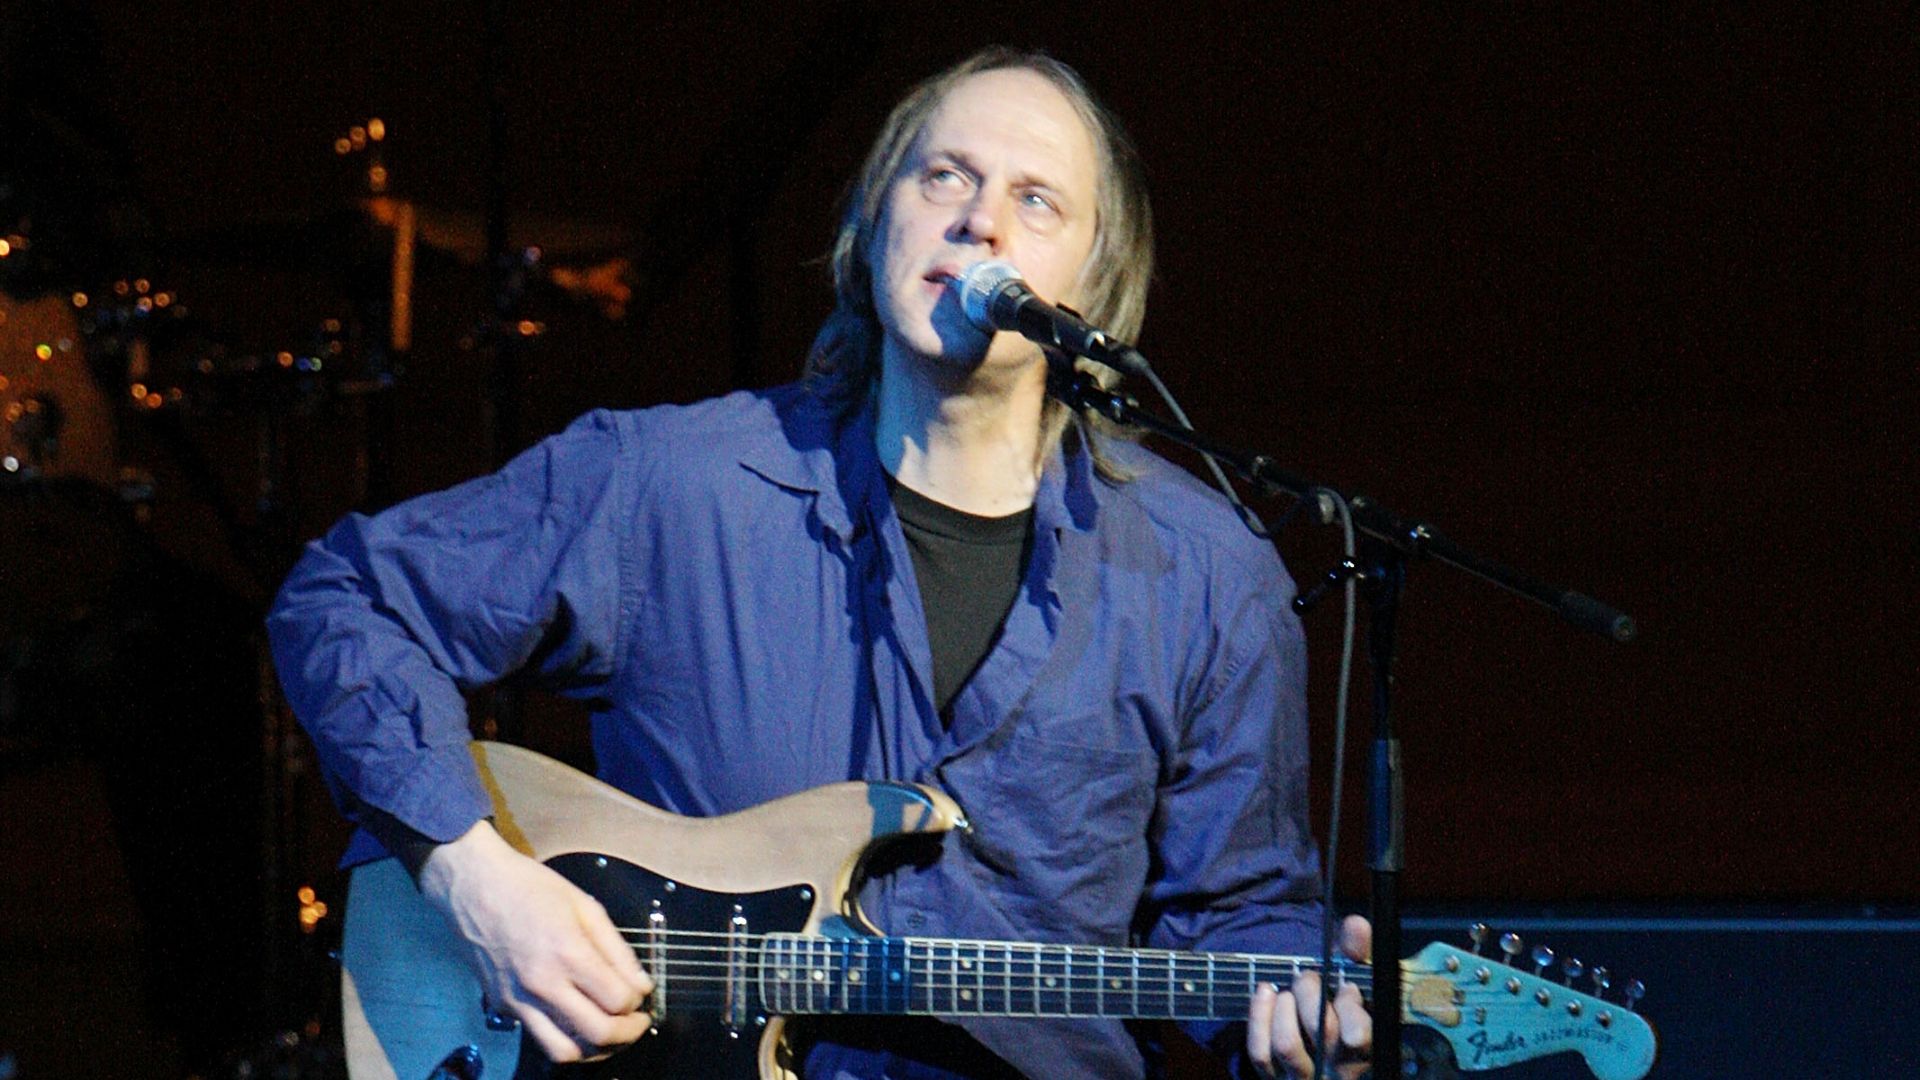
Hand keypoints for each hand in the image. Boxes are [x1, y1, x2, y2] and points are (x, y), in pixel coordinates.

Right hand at [418, 820, 653, 1061]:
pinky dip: (564, 1037)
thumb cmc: (527, 887)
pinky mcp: (502, 1006)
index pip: (618, 1001)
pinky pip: (539, 1036)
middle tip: (637, 1022)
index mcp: (567, 952)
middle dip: (627, 1034)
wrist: (472, 885)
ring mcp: (518, 999)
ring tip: (609, 1032)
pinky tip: (576, 1019)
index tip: (642, 995)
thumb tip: (640, 984)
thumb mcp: (585, 906)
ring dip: (595, 1050)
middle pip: (596, 1035)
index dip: (638, 1002)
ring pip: (564, 1051)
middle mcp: (541, 983)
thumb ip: (617, 950)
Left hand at [1247, 915, 1372, 1079]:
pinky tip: (1266, 993)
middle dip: (1311, 992)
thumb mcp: (1363, 979)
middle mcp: (1338, 1071)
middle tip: (1309, 978)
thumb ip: (1361, 952)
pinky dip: (1259, 1018)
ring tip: (1287, 991)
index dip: (1350, 1008)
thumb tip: (1356, 925)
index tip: (1347, 986)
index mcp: (1367, 1051)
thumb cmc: (1350, 1005)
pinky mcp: (1276, 1078)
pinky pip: (1260, 1054)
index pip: (1358, 1039)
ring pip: (1287, 1046)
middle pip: (1322, 1033)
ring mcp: (1306, 1076)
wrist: (1327, 1038)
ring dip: (1284, 1007)